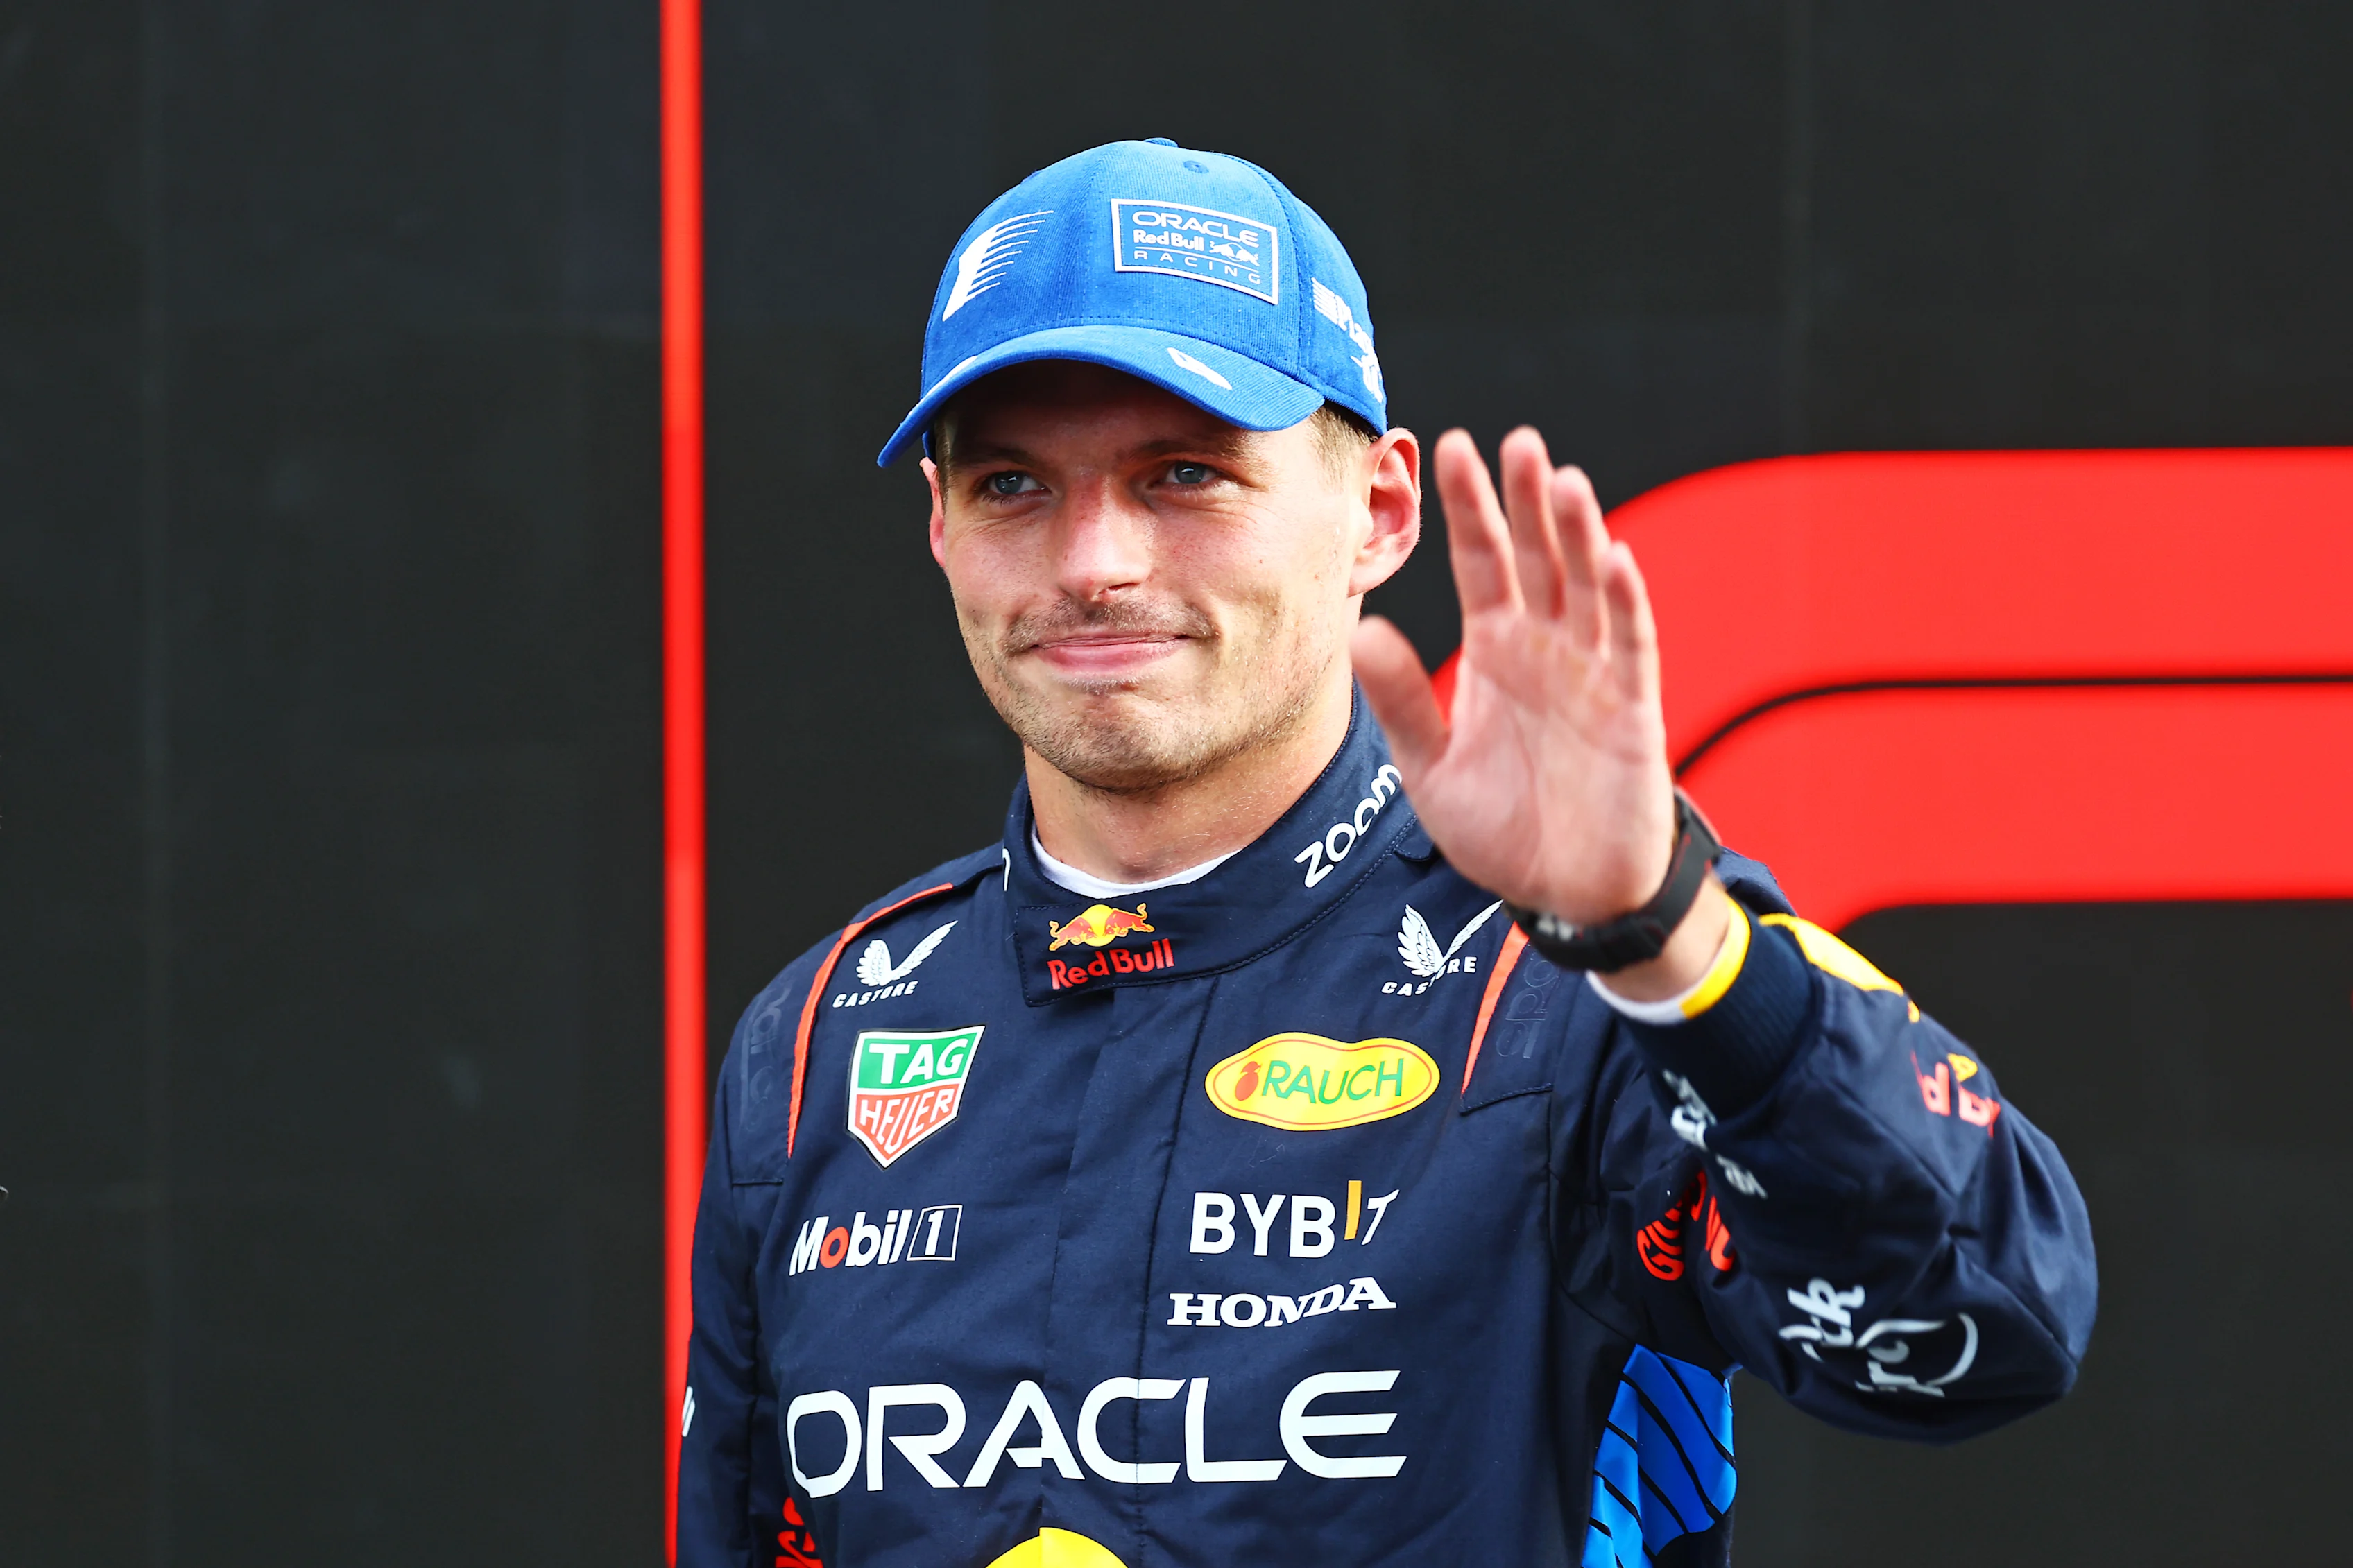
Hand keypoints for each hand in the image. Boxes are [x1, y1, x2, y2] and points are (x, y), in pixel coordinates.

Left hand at [1352, 427, 1726, 998]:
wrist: (1566, 891)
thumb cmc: (1502, 827)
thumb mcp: (1431, 767)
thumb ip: (1401, 700)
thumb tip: (1361, 629)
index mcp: (1496, 651)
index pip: (1482, 563)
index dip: (1469, 508)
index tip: (1448, 447)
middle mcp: (1546, 647)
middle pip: (1536, 557)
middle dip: (1525, 500)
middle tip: (1512, 441)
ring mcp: (1593, 671)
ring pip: (1586, 586)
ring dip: (1577, 533)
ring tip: (1561, 478)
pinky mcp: (1632, 708)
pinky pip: (1630, 644)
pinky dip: (1624, 602)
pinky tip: (1613, 557)